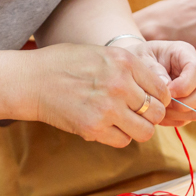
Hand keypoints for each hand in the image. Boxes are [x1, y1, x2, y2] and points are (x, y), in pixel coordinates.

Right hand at [26, 43, 172, 147]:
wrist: (33, 80)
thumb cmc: (66, 64)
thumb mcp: (103, 53)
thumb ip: (129, 69)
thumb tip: (156, 90)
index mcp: (125, 62)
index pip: (162, 90)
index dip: (159, 99)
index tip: (150, 102)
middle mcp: (120, 84)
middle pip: (157, 112)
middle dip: (150, 116)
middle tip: (137, 114)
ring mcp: (108, 108)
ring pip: (145, 131)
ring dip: (137, 129)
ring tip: (124, 122)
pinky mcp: (94, 128)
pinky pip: (123, 141)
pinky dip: (119, 137)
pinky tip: (106, 126)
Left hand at [127, 38, 195, 126]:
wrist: (135, 66)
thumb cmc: (139, 58)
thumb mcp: (141, 58)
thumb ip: (153, 70)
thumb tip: (167, 88)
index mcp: (185, 53)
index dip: (184, 85)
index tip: (166, 92)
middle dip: (186, 103)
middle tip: (164, 103)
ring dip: (178, 114)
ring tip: (158, 108)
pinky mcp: (191, 105)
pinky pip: (188, 119)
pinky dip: (173, 120)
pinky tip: (158, 112)